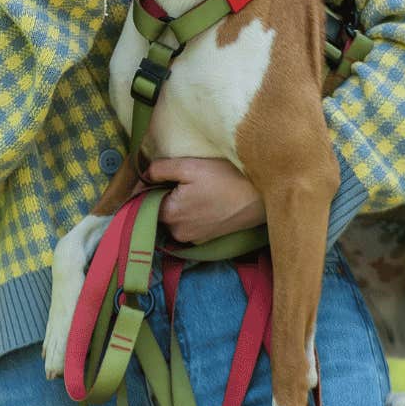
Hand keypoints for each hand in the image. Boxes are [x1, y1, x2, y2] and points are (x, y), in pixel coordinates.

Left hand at [136, 157, 264, 242]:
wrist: (261, 196)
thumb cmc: (225, 178)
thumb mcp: (188, 166)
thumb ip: (159, 170)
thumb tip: (143, 176)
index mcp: (170, 215)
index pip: (145, 201)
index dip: (149, 186)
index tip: (161, 175)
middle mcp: (178, 232)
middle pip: (160, 211)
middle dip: (165, 196)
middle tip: (184, 180)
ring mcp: (193, 238)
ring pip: (175, 218)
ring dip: (179, 204)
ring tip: (198, 189)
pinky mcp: (207, 239)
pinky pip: (189, 224)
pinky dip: (192, 213)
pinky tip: (206, 200)